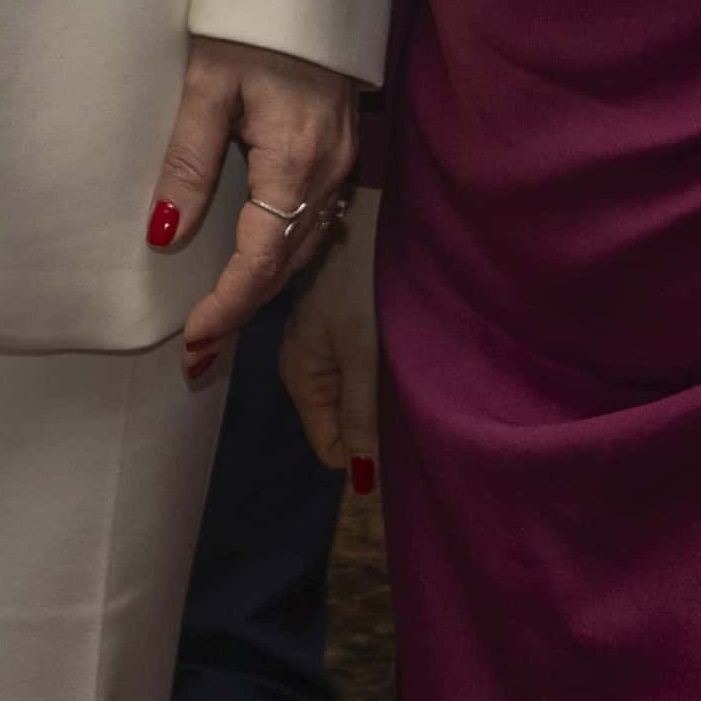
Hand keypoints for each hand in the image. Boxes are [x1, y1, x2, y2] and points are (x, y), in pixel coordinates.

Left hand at [148, 34, 357, 372]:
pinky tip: (255, 266)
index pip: (260, 259)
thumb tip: (164, 236)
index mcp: (294, 163)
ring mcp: (341, 164)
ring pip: (302, 247)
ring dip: (261, 288)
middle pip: (285, 265)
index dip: (227, 306)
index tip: (193, 340)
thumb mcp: (206, 85)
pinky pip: (313, 222)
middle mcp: (327, 174)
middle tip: (197, 353)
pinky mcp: (339, 151)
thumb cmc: (250, 23)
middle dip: (241, 311)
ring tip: (216, 322)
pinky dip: (281, 254)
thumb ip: (188, 162)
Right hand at [278, 189, 378, 493]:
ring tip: (400, 379)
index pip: (328, 444)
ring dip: (370, 395)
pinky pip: (350, 366)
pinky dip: (370, 370)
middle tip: (400, 402)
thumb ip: (359, 419)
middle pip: (335, 419)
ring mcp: (315, 339)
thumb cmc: (360, 285)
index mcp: (300, 374)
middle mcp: (300, 360)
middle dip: (366, 424)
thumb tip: (357, 482)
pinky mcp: (331, 320)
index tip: (394, 435)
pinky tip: (390, 356)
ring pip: (345, 392)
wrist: (365, 217)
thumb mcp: (363, 356)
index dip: (360, 450)